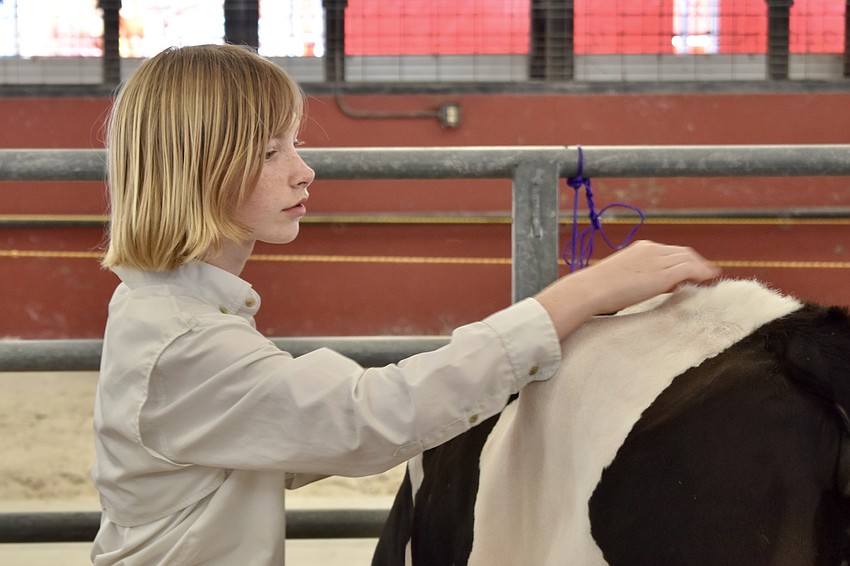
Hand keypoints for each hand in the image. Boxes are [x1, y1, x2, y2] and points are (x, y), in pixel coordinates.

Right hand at [534, 240, 720, 340]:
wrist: (590, 289)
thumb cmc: (597, 288)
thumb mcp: (620, 275)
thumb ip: (636, 276)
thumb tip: (643, 286)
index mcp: (641, 247)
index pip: (671, 251)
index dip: (685, 260)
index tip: (692, 271)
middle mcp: (652, 249)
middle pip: (684, 253)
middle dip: (697, 263)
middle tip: (706, 275)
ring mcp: (658, 261)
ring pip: (689, 260)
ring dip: (702, 269)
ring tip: (710, 280)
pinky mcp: (661, 276)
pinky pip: (690, 270)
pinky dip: (702, 273)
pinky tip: (709, 280)